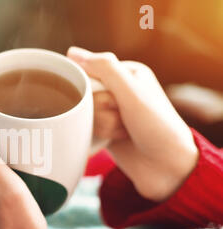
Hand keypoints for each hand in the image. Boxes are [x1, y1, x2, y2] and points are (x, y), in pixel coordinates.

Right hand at [67, 47, 198, 201]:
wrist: (166, 166)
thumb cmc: (156, 126)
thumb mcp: (131, 91)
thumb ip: (104, 68)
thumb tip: (71, 53)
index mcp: (126, 73)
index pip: (89, 71)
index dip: (94, 88)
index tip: (113, 99)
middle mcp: (118, 90)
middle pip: (86, 94)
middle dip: (101, 110)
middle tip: (123, 118)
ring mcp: (111, 112)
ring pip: (85, 113)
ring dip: (103, 125)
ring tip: (124, 132)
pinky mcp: (105, 130)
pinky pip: (86, 128)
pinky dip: (99, 135)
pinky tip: (115, 140)